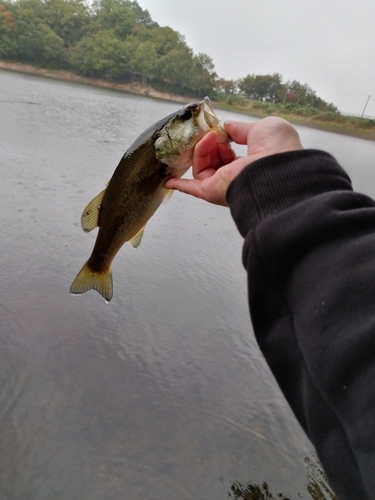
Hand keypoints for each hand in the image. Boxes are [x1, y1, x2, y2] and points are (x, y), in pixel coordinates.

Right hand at [165, 116, 303, 205]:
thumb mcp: (262, 129)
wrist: (277, 169)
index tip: (218, 130)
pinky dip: (179, 183)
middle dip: (210, 144)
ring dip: (201, 150)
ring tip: (209, 138)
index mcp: (250, 164)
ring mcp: (223, 185)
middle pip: (213, 160)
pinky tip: (169, 179)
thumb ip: (241, 128)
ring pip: (202, 167)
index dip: (221, 140)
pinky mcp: (212, 191)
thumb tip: (226, 126)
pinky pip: (191, 187)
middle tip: (211, 133)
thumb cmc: (277, 149)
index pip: (228, 154)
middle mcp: (236, 177)